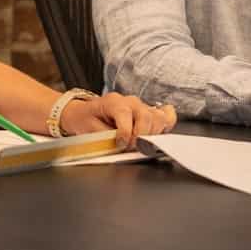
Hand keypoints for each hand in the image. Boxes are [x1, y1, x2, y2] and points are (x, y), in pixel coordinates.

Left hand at [60, 92, 175, 148]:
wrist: (84, 113)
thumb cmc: (85, 119)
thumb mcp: (88, 128)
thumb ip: (105, 136)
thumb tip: (118, 145)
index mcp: (114, 102)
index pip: (126, 115)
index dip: (125, 133)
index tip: (121, 144)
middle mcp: (131, 102)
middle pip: (146, 117)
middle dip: (140, 137)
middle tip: (131, 147)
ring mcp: (142, 106)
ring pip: (159, 118)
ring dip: (152, 134)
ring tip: (141, 143)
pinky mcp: (149, 113)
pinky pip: (166, 116)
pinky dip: (165, 126)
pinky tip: (156, 134)